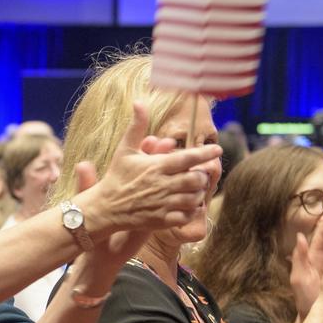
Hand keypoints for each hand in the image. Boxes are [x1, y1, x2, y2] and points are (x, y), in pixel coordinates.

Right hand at [76, 102, 220, 241]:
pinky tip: (190, 205)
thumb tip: (139, 101)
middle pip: (196, 179)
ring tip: (195, 188)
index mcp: (156, 166)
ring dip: (199, 193)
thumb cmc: (117, 176)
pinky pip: (187, 216)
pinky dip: (193, 211)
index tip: (218, 149)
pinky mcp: (162, 220)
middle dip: (202, 175)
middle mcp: (162, 185)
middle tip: (201, 173)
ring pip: (194, 198)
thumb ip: (137, 126)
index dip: (206, 153)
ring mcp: (163, 204)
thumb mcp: (125, 149)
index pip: (188, 158)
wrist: (105, 208)